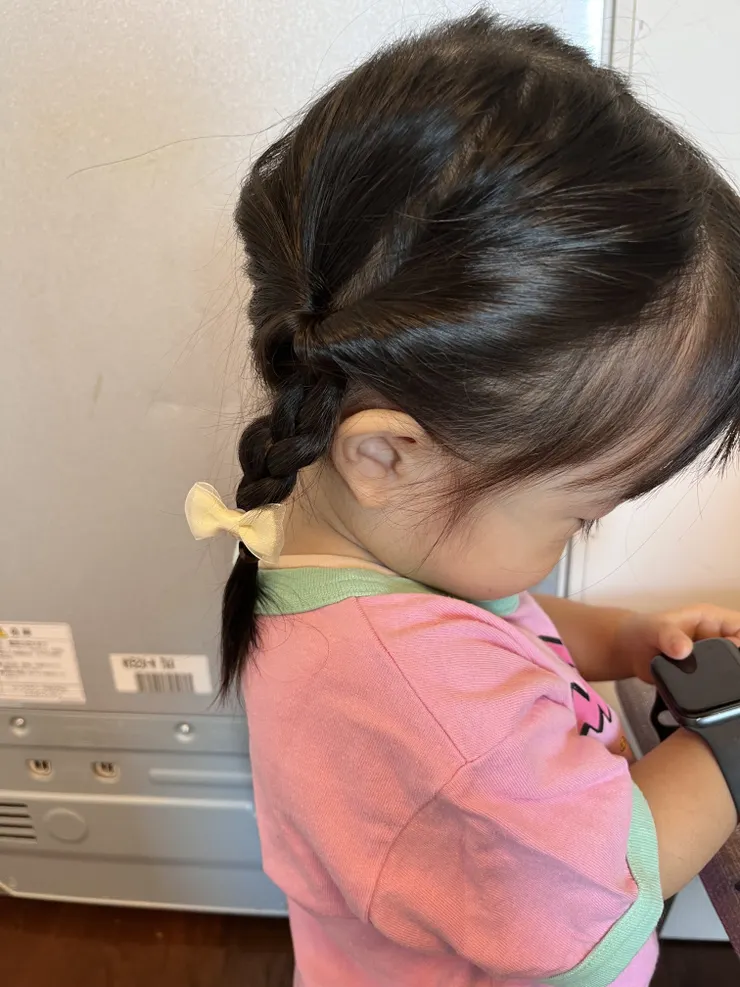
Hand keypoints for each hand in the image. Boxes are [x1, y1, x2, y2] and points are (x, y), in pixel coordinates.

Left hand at [613, 604, 739, 683]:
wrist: (629, 652)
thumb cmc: (642, 631)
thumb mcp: (655, 629)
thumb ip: (668, 637)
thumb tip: (683, 650)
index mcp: (713, 620)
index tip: (735, 657)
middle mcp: (717, 638)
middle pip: (739, 652)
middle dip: (737, 665)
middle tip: (733, 682)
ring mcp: (712, 659)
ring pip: (732, 670)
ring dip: (731, 681)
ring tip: (727, 694)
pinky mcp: (705, 676)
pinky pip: (719, 685)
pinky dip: (719, 693)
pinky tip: (715, 703)